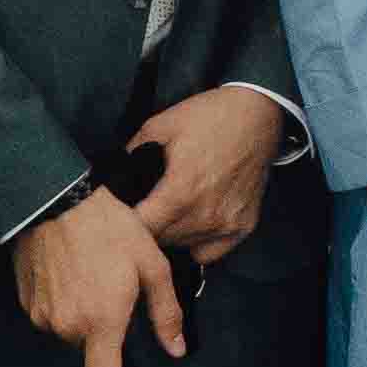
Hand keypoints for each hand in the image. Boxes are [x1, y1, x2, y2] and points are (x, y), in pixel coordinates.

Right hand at [12, 187, 185, 366]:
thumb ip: (164, 313)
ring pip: (68, 333)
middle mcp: (66, 327)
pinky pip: (49, 316)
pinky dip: (61, 303)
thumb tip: (177, 349)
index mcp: (101, 322)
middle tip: (113, 295)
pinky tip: (70, 273)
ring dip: (82, 317)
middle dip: (103, 333)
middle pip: (89, 352)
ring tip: (91, 278)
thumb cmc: (109, 228)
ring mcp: (41, 315)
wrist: (55, 198)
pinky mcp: (25, 301)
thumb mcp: (151, 265)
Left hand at [123, 86, 290, 266]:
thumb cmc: (208, 118)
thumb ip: (129, 154)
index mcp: (180, 193)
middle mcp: (204, 216)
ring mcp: (226, 225)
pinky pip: (210, 253)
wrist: (256, 113)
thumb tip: (110, 176)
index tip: (120, 212)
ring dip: (170, 235)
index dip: (124, 222)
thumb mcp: (158, 126)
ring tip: (167, 212)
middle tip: (142, 208)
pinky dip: (197, 243)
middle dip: (145, 228)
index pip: (139, 229)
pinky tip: (192, 223)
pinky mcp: (243, 227)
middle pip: (159, 241)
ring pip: (183, 247)